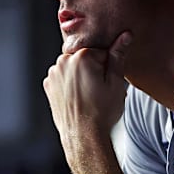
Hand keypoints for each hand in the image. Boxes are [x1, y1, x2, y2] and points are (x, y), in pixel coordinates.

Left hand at [43, 31, 131, 152]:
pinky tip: (79, 98)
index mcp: (81, 57)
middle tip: (101, 89)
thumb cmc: (102, 112)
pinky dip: (71, 84)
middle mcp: (63, 61)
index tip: (109, 81)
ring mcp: (53, 74)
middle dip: (95, 69)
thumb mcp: (116, 82)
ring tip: (90, 96)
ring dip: (82, 76)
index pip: (101, 51)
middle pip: (86, 57)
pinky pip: (63, 77)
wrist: (83, 137)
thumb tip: (125, 35)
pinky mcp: (48, 85)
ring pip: (74, 67)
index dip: (109, 66)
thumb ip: (118, 55)